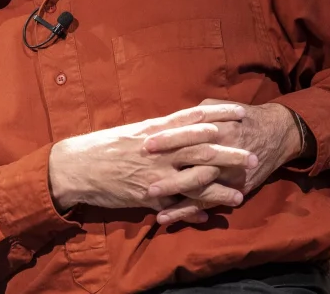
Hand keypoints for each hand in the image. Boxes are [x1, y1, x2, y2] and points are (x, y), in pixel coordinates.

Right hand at [49, 104, 258, 211]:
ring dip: (218, 189)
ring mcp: (155, 174)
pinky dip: (192, 212)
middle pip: (202, 150)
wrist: (76, 166)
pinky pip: (175, 205)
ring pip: (194, 181)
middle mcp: (159, 150)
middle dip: (230, 154)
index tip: (241, 111)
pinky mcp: (147, 196)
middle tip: (253, 156)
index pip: (194, 117)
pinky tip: (210, 217)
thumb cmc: (105, 145)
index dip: (219, 114)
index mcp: (156, 129)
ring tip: (240, 194)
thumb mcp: (135, 130)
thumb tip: (183, 124)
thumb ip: (161, 129)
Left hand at [142, 99, 301, 224]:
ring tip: (149, 199)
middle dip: (167, 170)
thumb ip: (199, 113)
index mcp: (220, 128)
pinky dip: (185, 212)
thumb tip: (174, 118)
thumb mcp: (223, 107)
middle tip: (142, 175)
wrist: (278, 134)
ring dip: (173, 195)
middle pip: (193, 162)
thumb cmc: (244, 118)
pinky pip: (207, 203)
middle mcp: (224, 152)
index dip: (168, 139)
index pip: (190, 134)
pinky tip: (165, 217)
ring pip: (198, 187)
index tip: (147, 143)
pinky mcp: (233, 190)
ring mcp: (229, 174)